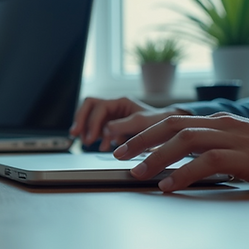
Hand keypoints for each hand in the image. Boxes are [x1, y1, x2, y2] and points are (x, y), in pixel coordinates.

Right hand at [70, 96, 188, 150]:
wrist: (171, 130)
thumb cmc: (160, 122)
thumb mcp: (144, 123)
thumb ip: (125, 125)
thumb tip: (107, 129)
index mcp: (120, 102)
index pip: (96, 106)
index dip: (91, 122)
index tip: (91, 137)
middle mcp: (114, 107)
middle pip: (88, 106)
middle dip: (81, 120)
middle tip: (77, 134)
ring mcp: (113, 116)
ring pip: (90, 117)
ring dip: (86, 129)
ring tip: (86, 142)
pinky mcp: (114, 127)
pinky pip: (98, 128)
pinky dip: (97, 137)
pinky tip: (102, 146)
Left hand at [112, 113, 248, 191]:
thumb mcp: (237, 149)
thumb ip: (210, 152)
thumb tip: (180, 167)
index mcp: (218, 123)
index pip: (173, 121)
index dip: (144, 131)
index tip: (122, 144)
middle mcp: (222, 125)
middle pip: (172, 125)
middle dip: (140, 139)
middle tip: (117, 155)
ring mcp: (234, 139)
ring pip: (186, 140)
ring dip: (156, 156)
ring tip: (136, 173)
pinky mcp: (246, 157)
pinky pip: (209, 161)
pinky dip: (184, 173)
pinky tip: (169, 185)